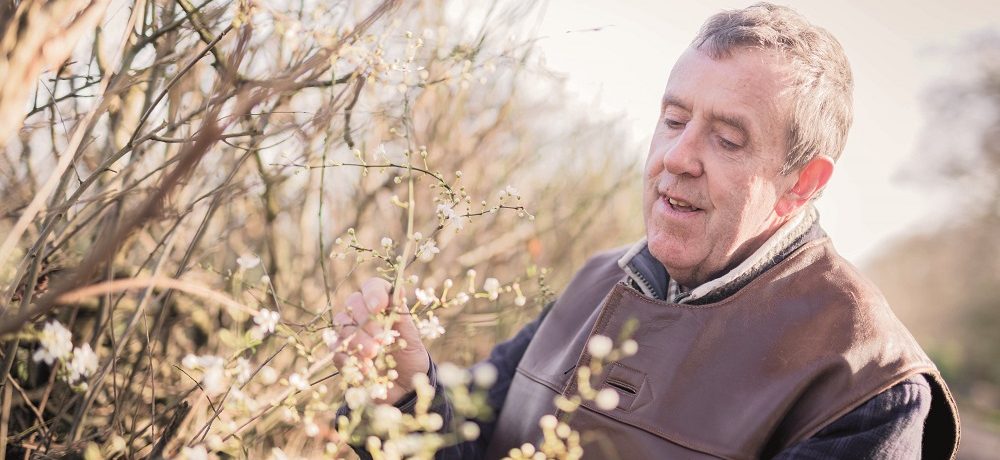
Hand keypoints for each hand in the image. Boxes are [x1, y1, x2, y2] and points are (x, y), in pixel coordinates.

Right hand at [333, 277, 428, 404]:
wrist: (404, 388)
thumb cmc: (410, 357)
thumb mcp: (411, 337)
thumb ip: (401, 315)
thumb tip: (398, 290)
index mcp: (382, 305)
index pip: (372, 286)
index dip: (373, 293)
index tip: (379, 306)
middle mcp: (363, 316)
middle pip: (352, 303)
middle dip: (366, 319)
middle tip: (381, 338)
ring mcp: (350, 335)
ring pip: (342, 326)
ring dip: (358, 339)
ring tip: (375, 354)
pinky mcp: (342, 356)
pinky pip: (337, 351)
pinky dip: (351, 359)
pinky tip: (366, 369)